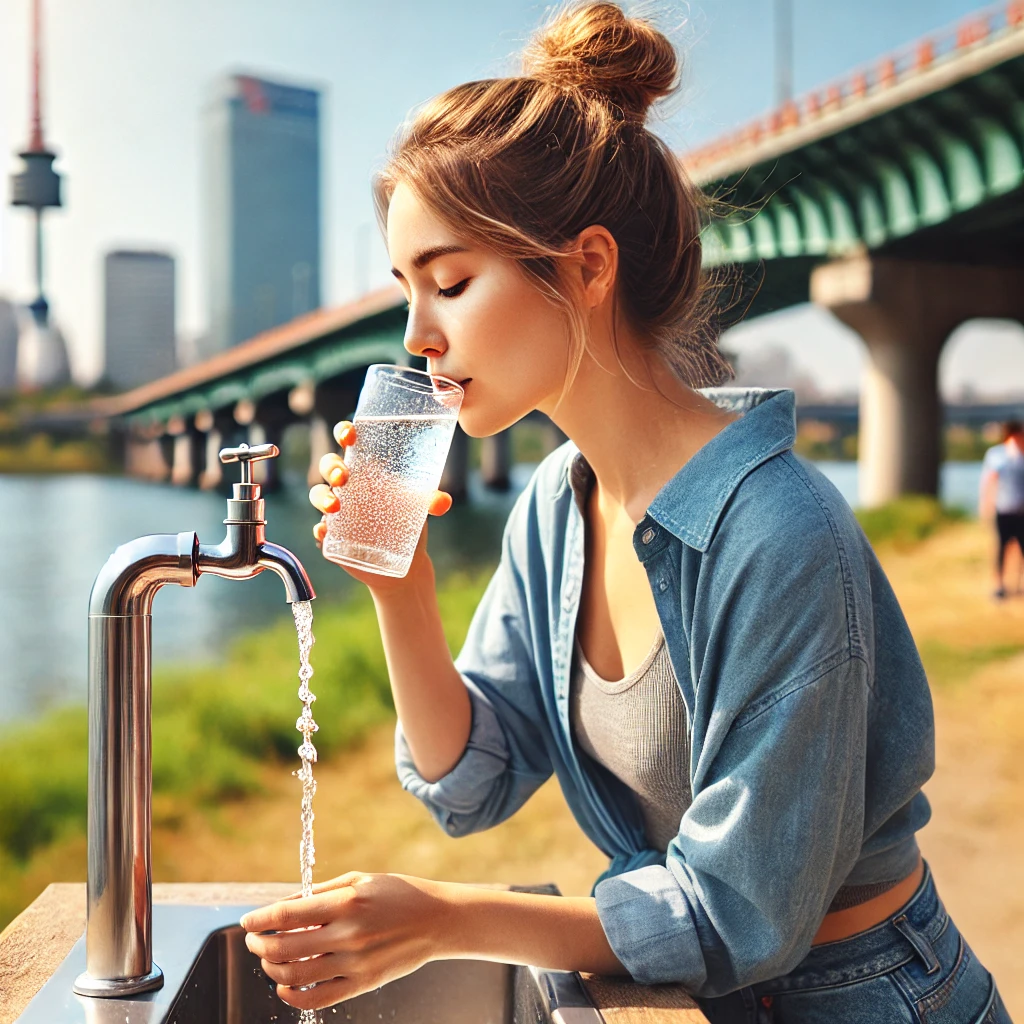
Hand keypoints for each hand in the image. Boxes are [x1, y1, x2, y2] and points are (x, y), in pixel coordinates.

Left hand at [240, 872, 449, 1011]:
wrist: (437, 920)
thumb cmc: (397, 893)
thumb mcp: (360, 879)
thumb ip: (321, 892)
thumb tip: (284, 905)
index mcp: (347, 902)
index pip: (287, 915)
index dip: (259, 919)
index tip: (248, 921)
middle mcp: (349, 934)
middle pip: (284, 948)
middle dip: (259, 944)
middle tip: (254, 940)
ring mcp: (355, 963)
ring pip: (294, 976)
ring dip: (271, 969)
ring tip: (269, 960)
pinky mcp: (363, 983)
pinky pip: (317, 999)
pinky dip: (292, 996)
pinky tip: (285, 986)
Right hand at [308, 420, 452, 587]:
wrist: (407, 564)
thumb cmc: (411, 524)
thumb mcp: (421, 510)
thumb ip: (431, 502)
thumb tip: (443, 502)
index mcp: (367, 470)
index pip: (349, 443)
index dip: (344, 432)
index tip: (349, 435)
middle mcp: (348, 487)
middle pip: (328, 465)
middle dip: (331, 467)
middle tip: (343, 478)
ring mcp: (337, 511)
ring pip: (318, 495)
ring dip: (321, 497)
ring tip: (334, 508)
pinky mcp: (333, 536)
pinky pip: (320, 530)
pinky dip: (320, 530)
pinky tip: (324, 532)